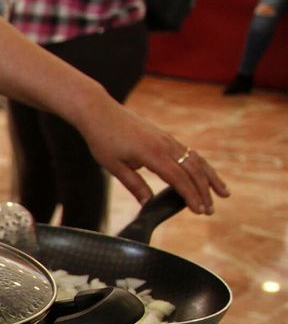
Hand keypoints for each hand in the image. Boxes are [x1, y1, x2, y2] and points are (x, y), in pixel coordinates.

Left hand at [78, 103, 228, 214]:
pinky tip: (205, 175)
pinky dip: (201, 166)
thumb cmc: (103, 139)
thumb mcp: (114, 166)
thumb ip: (134, 184)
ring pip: (196, 160)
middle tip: (210, 210)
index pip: (178, 179)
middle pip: (192, 171)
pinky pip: (189, 153)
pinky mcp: (165, 137)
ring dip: (210, 178)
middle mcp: (165, 145)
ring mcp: (167, 139)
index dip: (191, 196)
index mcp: (153, 154)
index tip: (199, 211)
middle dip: (204, 191)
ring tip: (223, 193)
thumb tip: (147, 203)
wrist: (100, 112)